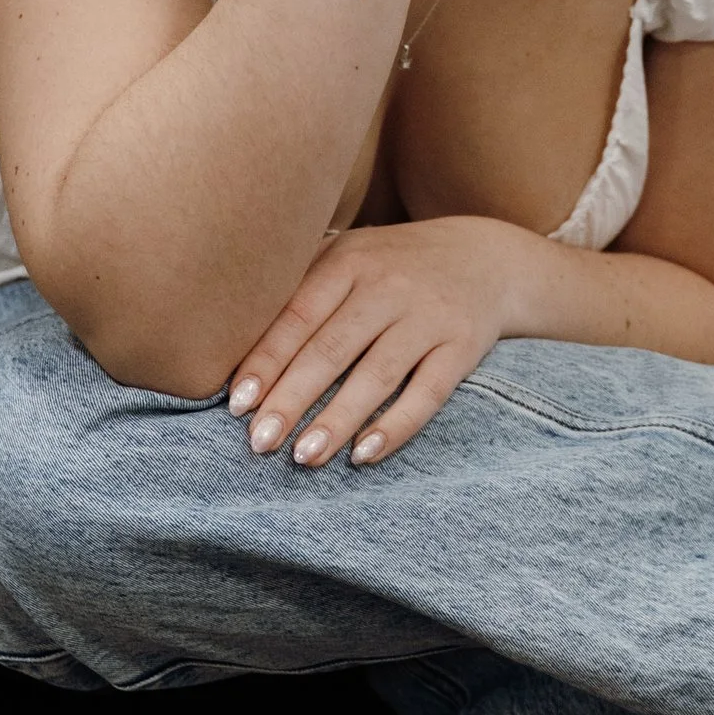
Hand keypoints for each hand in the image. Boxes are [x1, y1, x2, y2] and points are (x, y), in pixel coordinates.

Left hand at [228, 217, 527, 468]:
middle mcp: (388, 285)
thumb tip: (226, 335)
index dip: (266, 361)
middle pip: (331, 349)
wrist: (487, 258)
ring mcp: (428, 316)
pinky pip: (428, 393)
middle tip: (259, 443)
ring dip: (337, 420)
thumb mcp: (349, 256)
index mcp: (349, 260)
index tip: (236, 404)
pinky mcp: (463, 347)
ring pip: (376, 375)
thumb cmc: (394, 266)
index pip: (298, 316)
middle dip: (291, 399)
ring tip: (304, 458)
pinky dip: (396, 426)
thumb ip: (298, 286)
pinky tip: (364, 454)